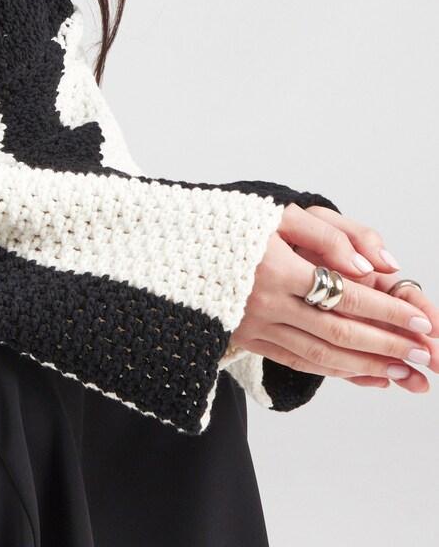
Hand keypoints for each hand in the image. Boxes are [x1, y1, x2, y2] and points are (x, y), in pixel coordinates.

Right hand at [229, 203, 436, 389]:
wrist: (172, 250)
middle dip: (387, 345)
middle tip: (424, 353)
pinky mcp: (247, 340)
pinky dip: (335, 371)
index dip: (386, 310)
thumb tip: (369, 268)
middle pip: (338, 332)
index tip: (420, 320)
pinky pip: (298, 362)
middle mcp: (263, 303)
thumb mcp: (276, 213)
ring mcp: (254, 326)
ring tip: (405, 371)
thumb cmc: (230, 225)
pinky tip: (364, 373)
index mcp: (273, 267)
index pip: (344, 295)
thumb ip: (327, 234)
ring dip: (367, 365)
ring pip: (320, 355)